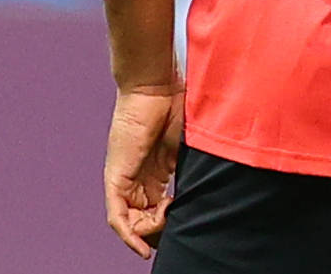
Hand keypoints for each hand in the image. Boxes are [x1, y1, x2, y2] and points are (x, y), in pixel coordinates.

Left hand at [103, 85, 184, 256]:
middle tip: (177, 220)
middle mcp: (138, 178)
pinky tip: (141, 248)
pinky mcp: (116, 177)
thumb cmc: (178, 102)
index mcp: (156, 171)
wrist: (156, 83)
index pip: (159, 210)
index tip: (189, 215)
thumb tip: (214, 186)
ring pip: (132, 223)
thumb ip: (195, 165)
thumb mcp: (191, 143)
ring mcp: (125, 178)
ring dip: (151, 231)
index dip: (172, 221)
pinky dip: (128, 236)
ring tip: (168, 218)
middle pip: (145, 220)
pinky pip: (117, 216)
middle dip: (162, 229)